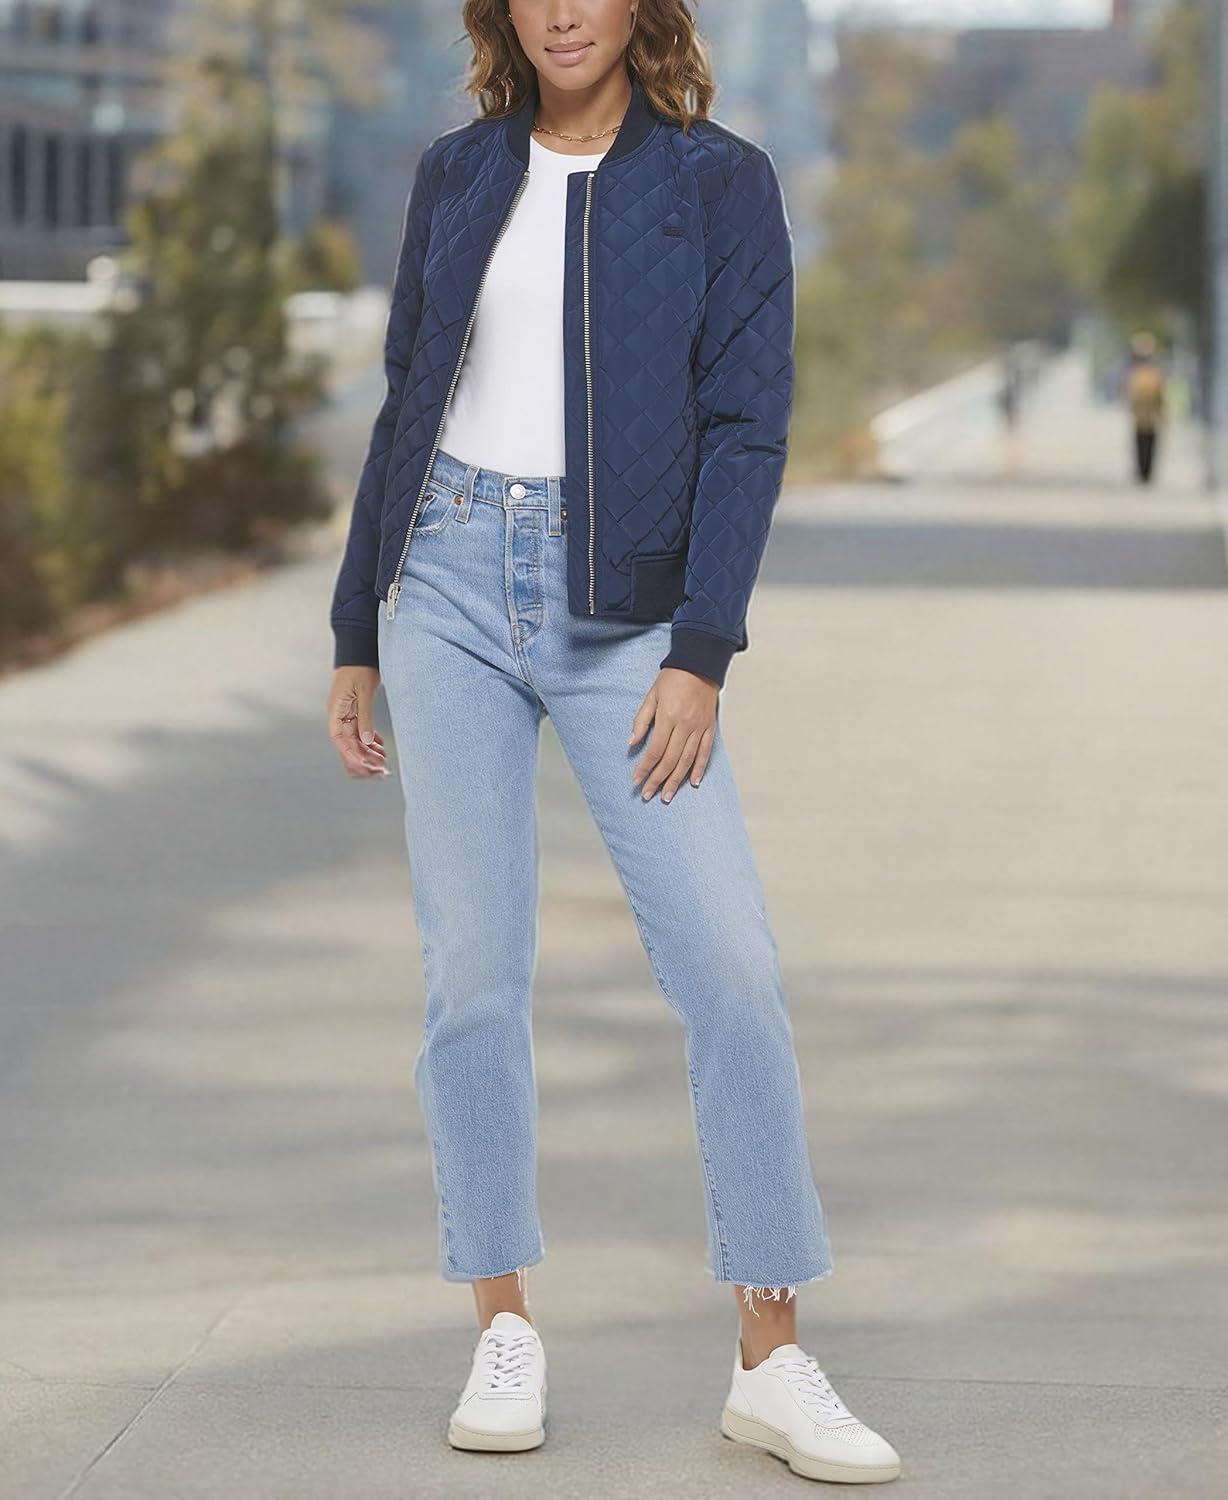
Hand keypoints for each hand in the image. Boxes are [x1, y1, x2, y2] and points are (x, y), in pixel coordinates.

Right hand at [328, 666, 388, 778]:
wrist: (360, 651)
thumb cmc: (359, 667)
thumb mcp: (364, 692)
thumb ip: (365, 717)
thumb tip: (366, 741)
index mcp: (336, 711)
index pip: (340, 740)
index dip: (352, 756)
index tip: (367, 767)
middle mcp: (338, 716)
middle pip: (347, 746)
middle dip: (363, 760)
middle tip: (381, 771)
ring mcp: (346, 715)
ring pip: (355, 742)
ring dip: (368, 754)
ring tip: (384, 762)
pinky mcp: (355, 713)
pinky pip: (360, 733)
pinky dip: (371, 743)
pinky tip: (381, 748)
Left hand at [628, 668, 718, 801]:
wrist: (700, 664)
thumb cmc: (673, 678)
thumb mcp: (651, 695)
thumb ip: (641, 720)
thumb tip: (632, 742)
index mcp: (668, 717)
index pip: (654, 750)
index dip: (644, 768)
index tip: (636, 780)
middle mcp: (685, 726)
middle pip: (670, 760)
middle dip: (657, 780)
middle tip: (648, 794)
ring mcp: (699, 728)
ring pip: (687, 761)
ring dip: (676, 780)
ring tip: (668, 795)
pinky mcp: (710, 728)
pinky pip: (705, 752)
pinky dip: (699, 769)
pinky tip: (694, 782)